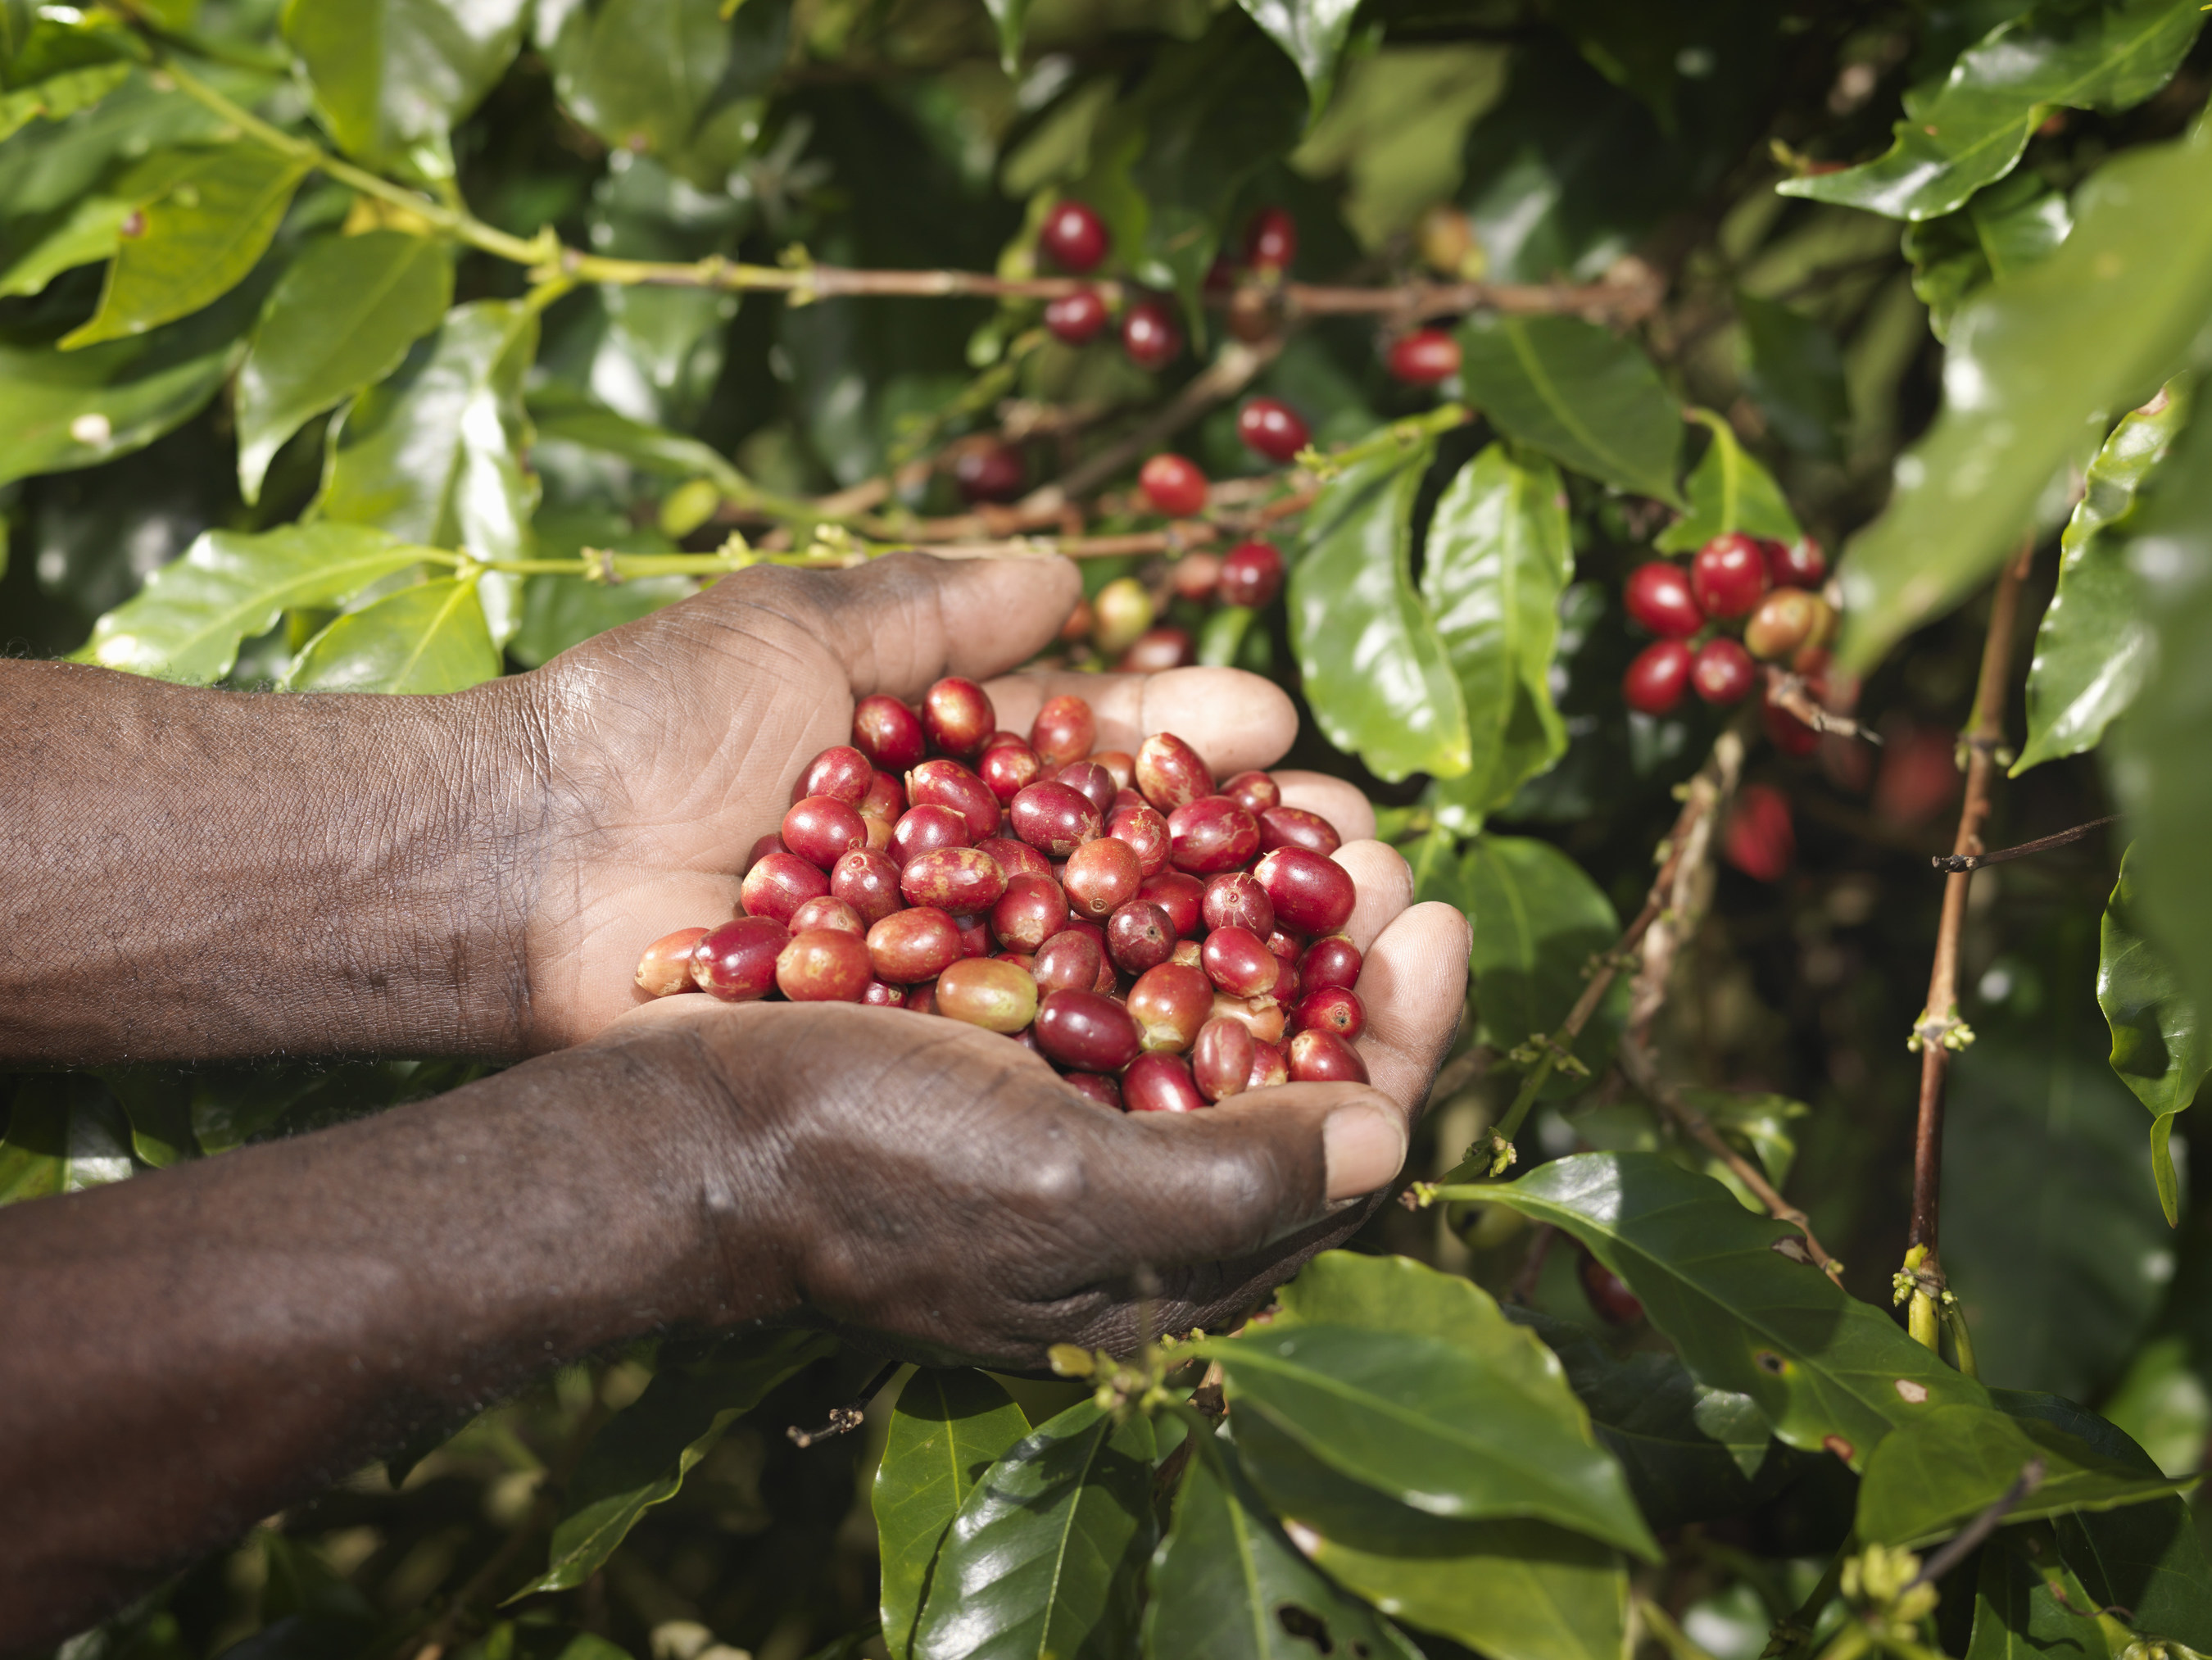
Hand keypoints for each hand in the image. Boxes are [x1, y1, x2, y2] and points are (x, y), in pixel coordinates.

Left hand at [507, 552, 1379, 1050]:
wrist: (525, 857)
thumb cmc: (649, 724)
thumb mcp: (801, 627)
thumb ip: (938, 606)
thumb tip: (1075, 570)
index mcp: (956, 774)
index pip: (1108, 753)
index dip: (1198, 744)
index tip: (1281, 732)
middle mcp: (971, 880)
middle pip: (1147, 867)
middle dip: (1262, 857)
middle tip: (1367, 852)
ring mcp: (949, 977)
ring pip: (1126, 966)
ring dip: (1249, 956)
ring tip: (1360, 938)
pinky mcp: (918, 1058)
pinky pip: (1049, 1057)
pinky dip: (1155, 1048)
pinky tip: (1255, 1046)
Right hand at [607, 873, 1468, 1364]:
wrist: (680, 1127)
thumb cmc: (866, 1168)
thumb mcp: (1060, 1193)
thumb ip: (1235, 1181)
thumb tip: (1394, 1135)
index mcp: (1163, 1267)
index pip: (1335, 1155)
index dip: (1404, 1036)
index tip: (1433, 918)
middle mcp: (1128, 1199)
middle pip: (1286, 1074)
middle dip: (1345, 958)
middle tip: (1377, 845)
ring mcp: (1061, 1123)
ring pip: (1209, 1010)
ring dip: (1266, 910)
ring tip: (1303, 811)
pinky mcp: (1002, 1055)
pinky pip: (1115, 972)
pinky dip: (1161, 896)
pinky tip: (1176, 821)